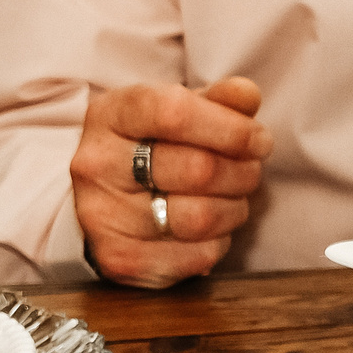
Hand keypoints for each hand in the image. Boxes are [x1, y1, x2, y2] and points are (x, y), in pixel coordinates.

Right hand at [70, 77, 269, 287]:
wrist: (104, 203)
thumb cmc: (151, 150)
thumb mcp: (176, 115)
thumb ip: (217, 101)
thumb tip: (246, 94)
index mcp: (108, 115)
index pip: (173, 112)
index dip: (230, 127)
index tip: (257, 139)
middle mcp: (95, 164)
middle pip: (198, 168)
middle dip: (243, 171)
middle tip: (249, 170)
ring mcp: (102, 214)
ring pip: (201, 217)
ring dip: (234, 209)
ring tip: (230, 198)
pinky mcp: (120, 258)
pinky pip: (198, 255)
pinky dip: (217, 243)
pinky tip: (208, 229)